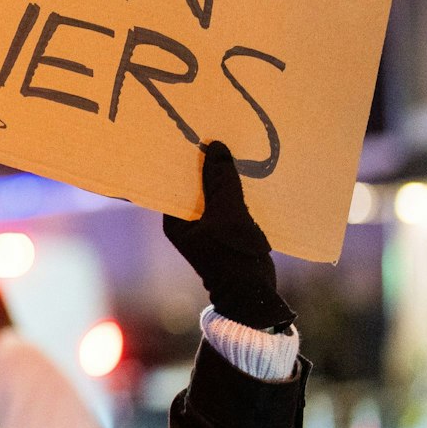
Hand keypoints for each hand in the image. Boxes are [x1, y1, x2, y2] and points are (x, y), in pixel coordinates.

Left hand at [162, 141, 294, 330]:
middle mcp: (185, 220)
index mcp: (174, 219)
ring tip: (231, 143)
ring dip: (221, 173)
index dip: (179, 158)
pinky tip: (247, 169)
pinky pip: (228, 200)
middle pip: (192, 183)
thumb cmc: (235, 260)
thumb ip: (221, 183)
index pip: (170, 181)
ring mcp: (206, 224)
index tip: (187, 132)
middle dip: (203, 162)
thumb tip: (215, 148)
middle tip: (212, 130)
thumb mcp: (228, 218)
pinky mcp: (226, 228)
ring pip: (212, 190)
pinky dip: (236, 187)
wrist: (255, 297)